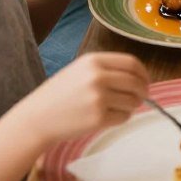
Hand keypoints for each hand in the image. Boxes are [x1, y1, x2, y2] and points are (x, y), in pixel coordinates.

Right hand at [28, 53, 149, 146]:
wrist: (36, 118)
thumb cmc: (59, 94)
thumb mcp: (80, 71)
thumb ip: (107, 70)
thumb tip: (139, 78)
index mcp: (94, 61)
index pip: (132, 63)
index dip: (143, 74)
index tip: (145, 82)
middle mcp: (98, 76)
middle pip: (136, 82)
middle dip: (142, 92)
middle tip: (139, 99)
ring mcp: (98, 97)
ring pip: (133, 101)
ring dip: (131, 106)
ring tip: (115, 109)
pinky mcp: (98, 117)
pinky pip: (123, 117)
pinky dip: (120, 118)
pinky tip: (106, 118)